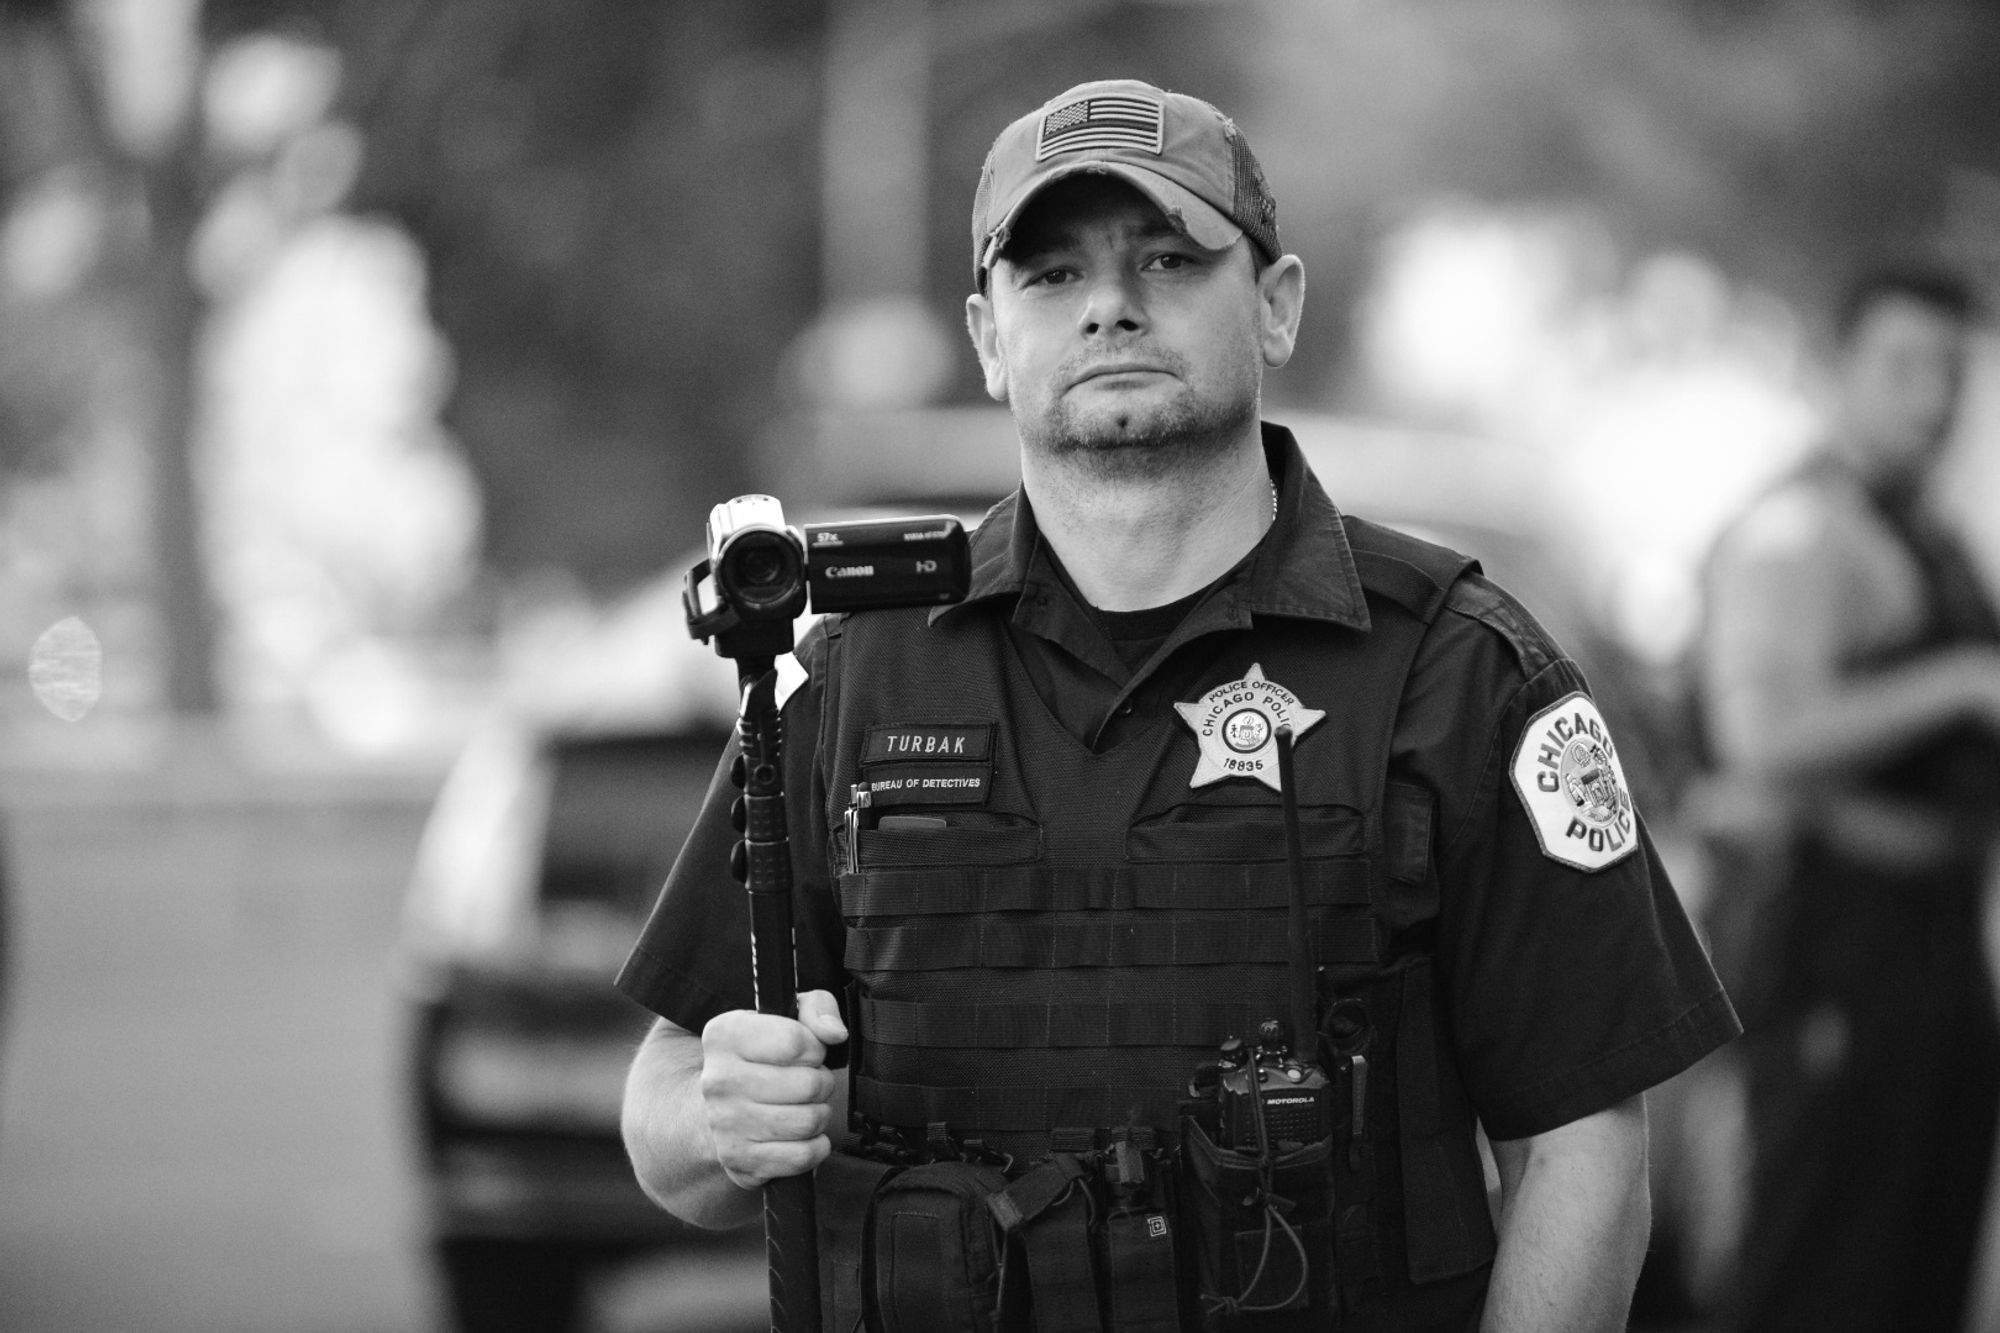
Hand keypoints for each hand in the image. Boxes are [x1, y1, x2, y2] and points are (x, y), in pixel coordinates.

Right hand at [699, 990, 847, 1190]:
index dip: (814, 1048)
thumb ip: (817, 1009)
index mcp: (724, 1035)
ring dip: (819, 1113)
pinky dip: (814, 1146)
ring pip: (808, 1122)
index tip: (806, 1053)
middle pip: (808, 1084)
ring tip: (803, 1105)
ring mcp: (726, 1123)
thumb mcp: (787, 1015)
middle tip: (808, 1082)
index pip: (795, 1041)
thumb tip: (835, 1033)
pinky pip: (803, 1156)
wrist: (720, 1106)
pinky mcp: (739, 1159)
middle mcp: (718, 1079)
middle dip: (821, 1082)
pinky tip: (799, 1134)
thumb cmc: (761, 1057)